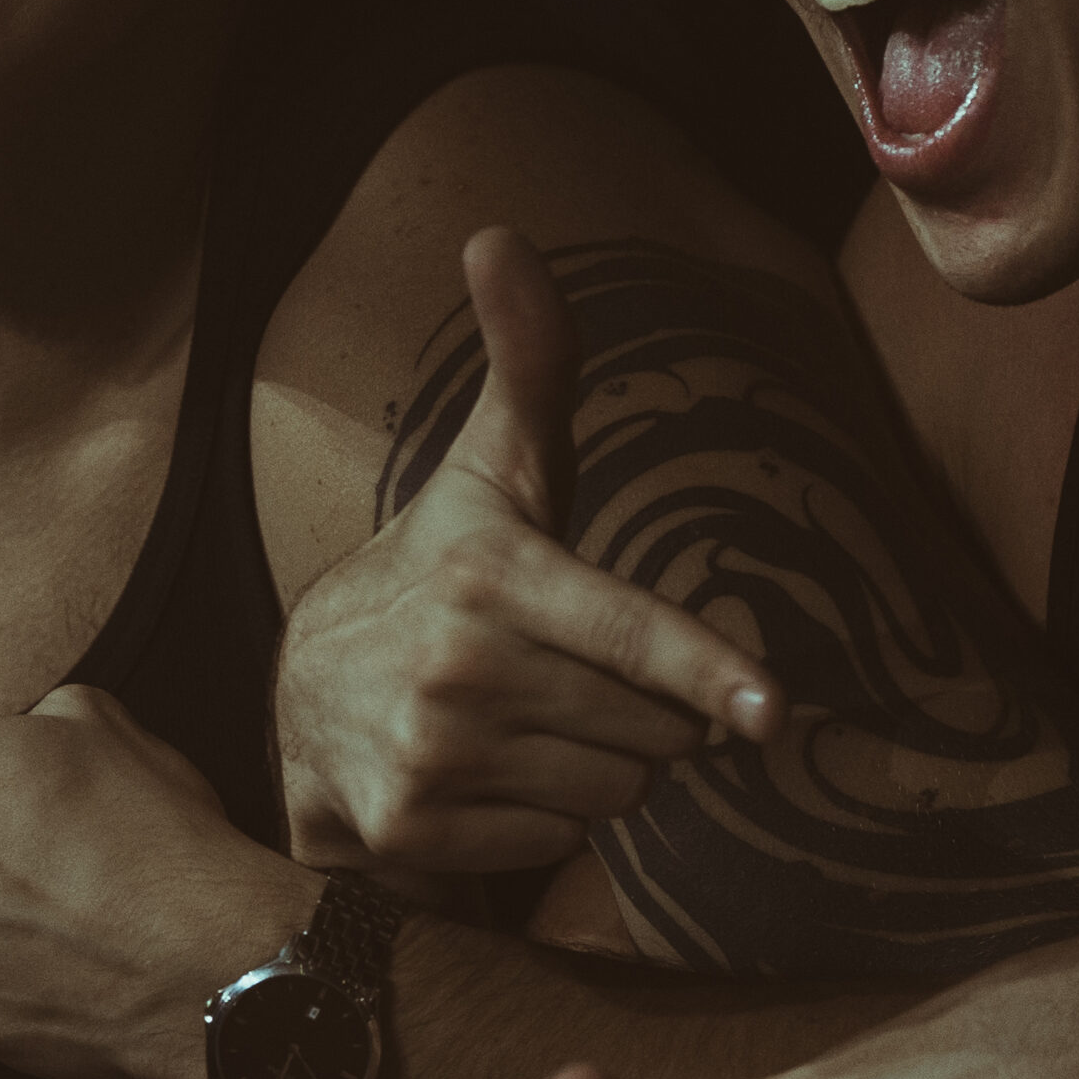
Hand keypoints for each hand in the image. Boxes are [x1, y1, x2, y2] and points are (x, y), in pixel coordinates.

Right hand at [274, 230, 780, 877]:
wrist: (307, 690)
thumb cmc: (444, 568)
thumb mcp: (493, 467)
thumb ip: (528, 361)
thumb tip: (499, 235)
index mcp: (489, 571)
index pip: (626, 629)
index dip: (704, 670)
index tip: (770, 713)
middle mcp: (457, 664)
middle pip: (652, 729)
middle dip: (644, 713)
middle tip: (573, 675)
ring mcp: (429, 753)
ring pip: (615, 792)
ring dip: (599, 768)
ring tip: (529, 722)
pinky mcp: (411, 827)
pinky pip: (559, 843)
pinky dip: (546, 822)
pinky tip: (492, 775)